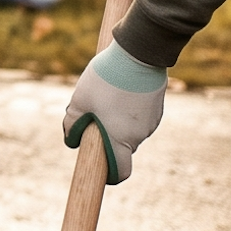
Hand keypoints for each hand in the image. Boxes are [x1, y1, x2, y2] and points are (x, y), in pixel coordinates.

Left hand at [63, 41, 166, 183]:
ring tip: (107, 94)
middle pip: (121, 147)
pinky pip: (138, 117)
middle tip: (93, 113)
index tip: (100, 170)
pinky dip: (129, 110)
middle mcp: (139, 136)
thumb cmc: (105, 80)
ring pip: (129, 130)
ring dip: (117, 120)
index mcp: (120, 140)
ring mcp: (151, 123)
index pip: (121, 172)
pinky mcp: (157, 109)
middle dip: (106, 137)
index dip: (110, 175)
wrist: (138, 54)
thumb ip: (72, 124)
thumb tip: (72, 140)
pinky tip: (121, 89)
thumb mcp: (79, 101)